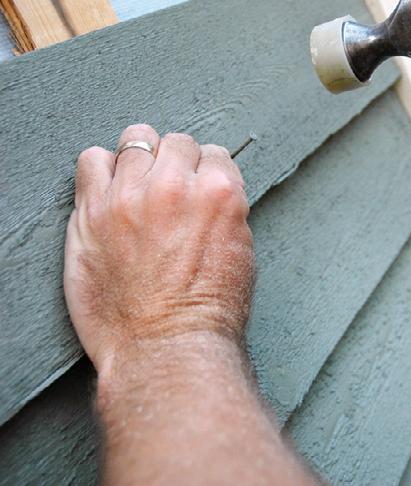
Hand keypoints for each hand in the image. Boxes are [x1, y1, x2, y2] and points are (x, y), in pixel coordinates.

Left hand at [64, 124, 253, 376]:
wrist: (167, 349)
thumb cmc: (209, 312)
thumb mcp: (241, 251)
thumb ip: (224, 210)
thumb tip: (208, 191)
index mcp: (220, 193)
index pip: (214, 153)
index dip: (207, 173)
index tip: (198, 189)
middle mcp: (175, 185)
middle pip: (176, 143)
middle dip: (176, 163)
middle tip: (170, 190)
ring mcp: (130, 196)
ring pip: (135, 140)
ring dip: (141, 161)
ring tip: (139, 187)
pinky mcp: (92, 211)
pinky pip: (91, 160)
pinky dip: (102, 170)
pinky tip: (110, 193)